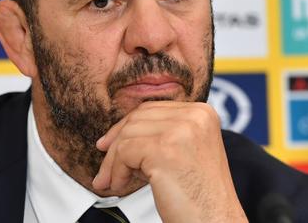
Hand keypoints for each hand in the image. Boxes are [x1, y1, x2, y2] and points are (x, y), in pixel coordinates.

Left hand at [92, 101, 246, 222]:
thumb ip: (161, 135)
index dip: (126, 127)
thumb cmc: (200, 198)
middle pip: (137, 119)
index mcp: (202, 113)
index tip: (108, 145)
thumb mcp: (184, 153)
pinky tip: (121, 187)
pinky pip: (124, 152)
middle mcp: (194, 116)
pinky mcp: (164, 150)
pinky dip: (117, 172)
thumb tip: (118, 133)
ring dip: (114, 163)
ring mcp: (181, 131)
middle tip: (105, 170)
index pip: (152, 109)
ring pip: (127, 135)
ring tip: (116, 183)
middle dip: (116, 145)